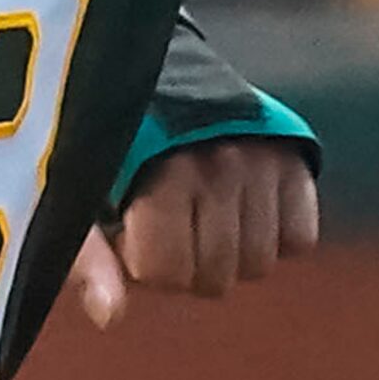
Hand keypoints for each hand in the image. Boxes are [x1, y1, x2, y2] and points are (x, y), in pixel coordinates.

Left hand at [66, 138, 319, 328]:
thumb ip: (87, 252)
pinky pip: (300, 240)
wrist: (149, 64)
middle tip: (165, 221)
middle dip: (185, 263)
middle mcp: (218, 165)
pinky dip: (273, 235)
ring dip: (228, 251)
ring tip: (199, 211)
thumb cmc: (106, 133)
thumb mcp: (78, 185)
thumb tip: (109, 315)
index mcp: (157, 171)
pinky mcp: (294, 157)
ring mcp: (262, 161)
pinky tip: (238, 207)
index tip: (129, 228)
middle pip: (216, 279)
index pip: (163, 273)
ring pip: (260, 265)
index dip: (140, 261)